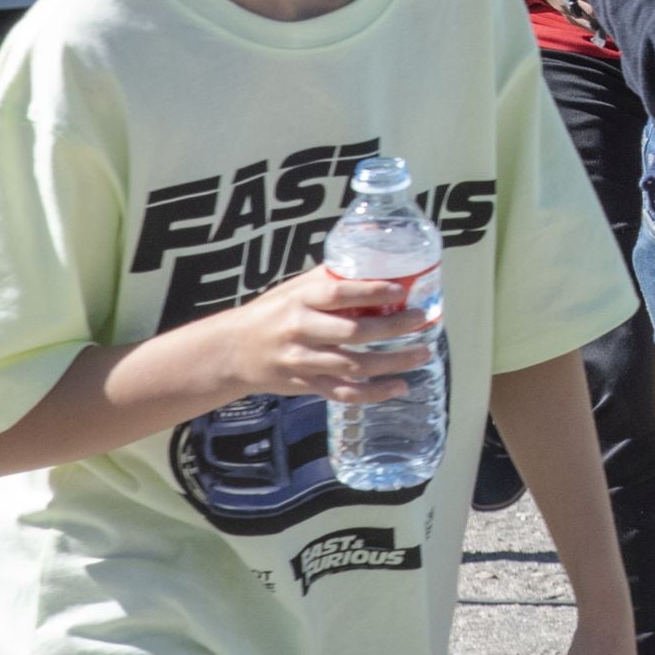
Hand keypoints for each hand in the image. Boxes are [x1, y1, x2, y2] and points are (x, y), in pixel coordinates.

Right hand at [221, 266, 438, 401]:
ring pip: (353, 366)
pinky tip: (399, 387)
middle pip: (353, 333)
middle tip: (421, 319)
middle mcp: (301, 331)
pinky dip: (373, 393)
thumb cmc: (270, 313)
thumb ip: (329, 279)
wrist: (232, 352)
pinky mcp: (306, 386)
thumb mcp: (293, 289)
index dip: (372, 292)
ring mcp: (303, 362)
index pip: (340, 294)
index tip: (400, 291)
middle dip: (392, 328)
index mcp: (300, 301)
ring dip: (392, 362)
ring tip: (422, 353)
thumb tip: (372, 261)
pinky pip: (343, 393)